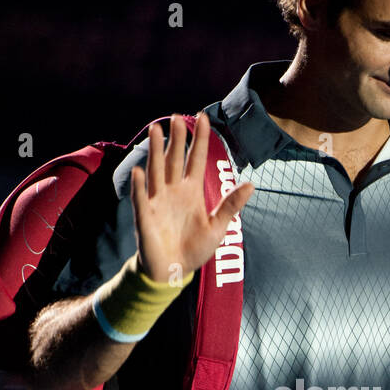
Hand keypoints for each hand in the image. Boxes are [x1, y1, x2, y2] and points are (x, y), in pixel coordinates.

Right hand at [131, 112, 254, 281]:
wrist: (174, 272)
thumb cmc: (194, 249)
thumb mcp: (217, 227)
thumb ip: (230, 205)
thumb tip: (251, 184)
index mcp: (192, 192)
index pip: (196, 159)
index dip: (199, 139)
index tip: (202, 117)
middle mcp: (173, 191)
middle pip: (174, 159)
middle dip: (176, 139)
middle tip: (176, 117)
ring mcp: (157, 202)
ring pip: (156, 171)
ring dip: (156, 152)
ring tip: (156, 130)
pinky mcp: (145, 217)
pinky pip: (140, 199)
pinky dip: (138, 186)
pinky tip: (138, 171)